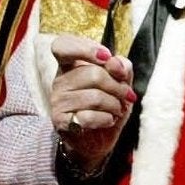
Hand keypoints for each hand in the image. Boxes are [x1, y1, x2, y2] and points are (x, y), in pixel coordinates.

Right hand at [50, 34, 135, 177]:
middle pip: (93, 74)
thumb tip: (115, 62)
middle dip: (118, 86)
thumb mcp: (120, 83)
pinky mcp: (60, 121)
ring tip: (118, 110)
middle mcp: (59, 81)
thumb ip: (121, 67)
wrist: (99, 138)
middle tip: (127, 96)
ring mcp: (57, 101)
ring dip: (115, 105)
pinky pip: (89, 116)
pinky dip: (106, 119)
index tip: (106, 56)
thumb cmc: (108, 106)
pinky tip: (108, 120)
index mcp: (70, 65)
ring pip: (94, 97)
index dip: (85, 47)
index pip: (62, 45)